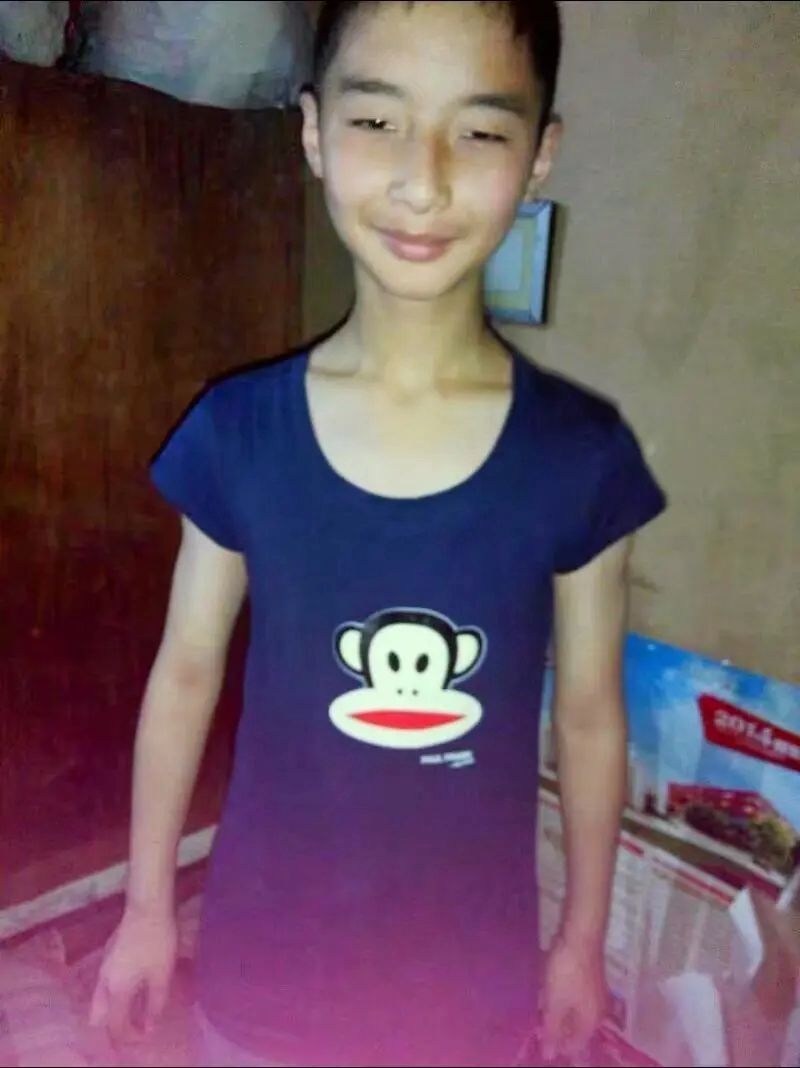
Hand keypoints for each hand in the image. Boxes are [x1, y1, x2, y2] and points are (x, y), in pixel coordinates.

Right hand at [89, 905, 177, 1044]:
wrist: (147, 907)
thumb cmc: (157, 943)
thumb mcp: (161, 976)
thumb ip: (154, 1004)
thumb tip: (149, 1027)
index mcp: (116, 990)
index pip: (116, 1024)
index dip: (130, 1035)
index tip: (146, 1034)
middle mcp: (104, 981)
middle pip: (99, 1015)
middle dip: (113, 1026)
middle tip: (133, 1026)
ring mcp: (104, 966)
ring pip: (100, 998)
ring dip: (112, 1009)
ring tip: (134, 1009)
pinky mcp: (108, 954)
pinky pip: (105, 984)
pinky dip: (114, 994)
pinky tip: (132, 986)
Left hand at [539, 936, 606, 1062]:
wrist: (580, 935)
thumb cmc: (567, 972)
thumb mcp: (555, 1004)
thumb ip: (552, 1031)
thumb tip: (549, 1056)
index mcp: (591, 1022)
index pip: (576, 1045)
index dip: (557, 1046)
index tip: (540, 1043)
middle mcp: (598, 1011)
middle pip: (577, 1029)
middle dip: (559, 1030)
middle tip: (540, 1025)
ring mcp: (596, 994)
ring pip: (575, 1012)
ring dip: (560, 1013)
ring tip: (543, 1007)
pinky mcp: (590, 978)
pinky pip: (575, 997)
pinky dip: (562, 998)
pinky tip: (550, 990)